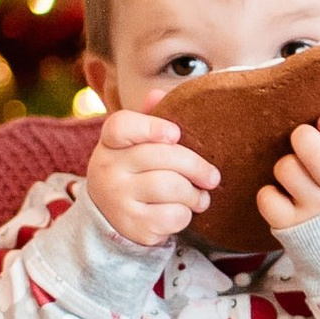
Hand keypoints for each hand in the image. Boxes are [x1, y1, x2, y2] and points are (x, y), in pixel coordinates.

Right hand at [85, 106, 218, 248]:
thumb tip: (160, 93)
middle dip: (196, 166)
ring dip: (194, 194)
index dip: (151, 127)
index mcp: (110, 144)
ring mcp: (117, 199)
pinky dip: (186, 214)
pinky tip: (184, 212)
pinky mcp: (132, 225)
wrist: (110, 219)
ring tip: (201, 197)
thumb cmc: (134, 173)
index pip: (122, 126)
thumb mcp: (134, 145)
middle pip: (161, 157)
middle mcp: (107, 169)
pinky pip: (171, 215)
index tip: (175, 134)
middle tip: (212, 177)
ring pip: (170, 187)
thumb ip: (149, 119)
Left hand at [258, 111, 319, 234]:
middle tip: (302, 136)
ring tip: (295, 170)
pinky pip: (268, 199)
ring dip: (287, 164)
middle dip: (305, 138)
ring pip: (288, 170)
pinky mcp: (291, 227)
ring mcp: (316, 212)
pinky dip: (269, 194)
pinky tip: (280, 194)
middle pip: (317, 157)